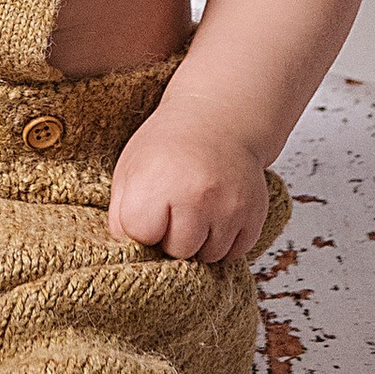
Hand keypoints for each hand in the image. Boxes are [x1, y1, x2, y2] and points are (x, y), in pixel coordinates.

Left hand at [107, 110, 269, 263]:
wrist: (219, 118)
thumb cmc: (169, 145)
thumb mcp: (129, 170)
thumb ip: (121, 216)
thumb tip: (127, 252)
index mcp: (157, 185)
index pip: (143, 238)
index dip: (142, 229)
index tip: (147, 211)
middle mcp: (197, 198)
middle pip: (178, 252)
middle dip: (172, 238)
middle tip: (173, 210)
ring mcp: (230, 208)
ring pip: (208, 256)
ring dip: (199, 242)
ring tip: (194, 210)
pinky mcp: (254, 215)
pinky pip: (234, 252)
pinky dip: (223, 241)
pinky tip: (214, 214)